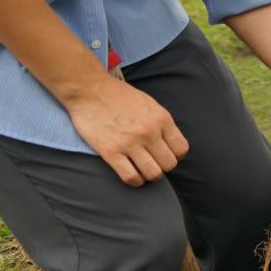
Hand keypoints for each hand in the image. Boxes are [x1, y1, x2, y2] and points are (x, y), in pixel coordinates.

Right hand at [61, 75, 189, 187]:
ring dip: (149, 175)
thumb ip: (161, 123)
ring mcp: (130, 142)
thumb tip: (169, 143)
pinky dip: (134, 180)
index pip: (181, 149)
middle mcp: (149, 132)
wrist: (89, 89)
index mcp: (161, 118)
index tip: (164, 154)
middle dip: (162, 166)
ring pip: (153, 174)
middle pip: (169, 164)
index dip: (174, 155)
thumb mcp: (149, 104)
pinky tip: (131, 174)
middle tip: (152, 162)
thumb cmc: (119, 96)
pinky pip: (131, 177)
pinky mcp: (111, 152)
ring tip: (142, 169)